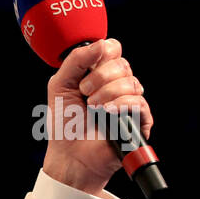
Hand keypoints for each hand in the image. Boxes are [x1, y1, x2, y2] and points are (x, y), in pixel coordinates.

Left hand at [44, 38, 153, 193]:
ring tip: (92, 108)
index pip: (113, 48)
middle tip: (84, 93)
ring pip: (131, 82)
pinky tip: (105, 113)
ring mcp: (129, 102)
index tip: (85, 70)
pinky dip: (119, 105)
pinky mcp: (139, 120)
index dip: (102, 54)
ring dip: (106, 93)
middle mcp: (117, 85)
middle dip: (99, 77)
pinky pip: (138, 103)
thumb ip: (75, 60)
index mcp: (100, 74)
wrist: (68, 155)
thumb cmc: (64, 124)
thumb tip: (101, 43)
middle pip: (122, 63)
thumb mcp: (60, 85)